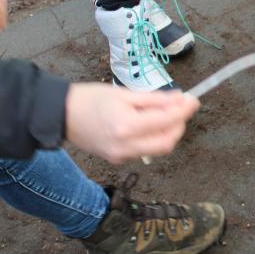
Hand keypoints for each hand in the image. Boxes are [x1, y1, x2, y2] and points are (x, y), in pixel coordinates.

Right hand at [64, 84, 199, 163]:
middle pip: (167, 142)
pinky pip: (146, 151)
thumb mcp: (124, 93)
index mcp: (126, 126)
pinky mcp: (118, 160)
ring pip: (159, 149)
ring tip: (167, 114)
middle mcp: (126, 146)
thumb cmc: (90, 99)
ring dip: (169, 132)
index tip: (194, 100)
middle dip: (179, 125)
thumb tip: (180, 100)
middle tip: (182, 108)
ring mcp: (122, 156)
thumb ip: (154, 100)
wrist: (60, 116)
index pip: (166, 121)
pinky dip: (155, 138)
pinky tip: (151, 124)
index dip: (184, 111)